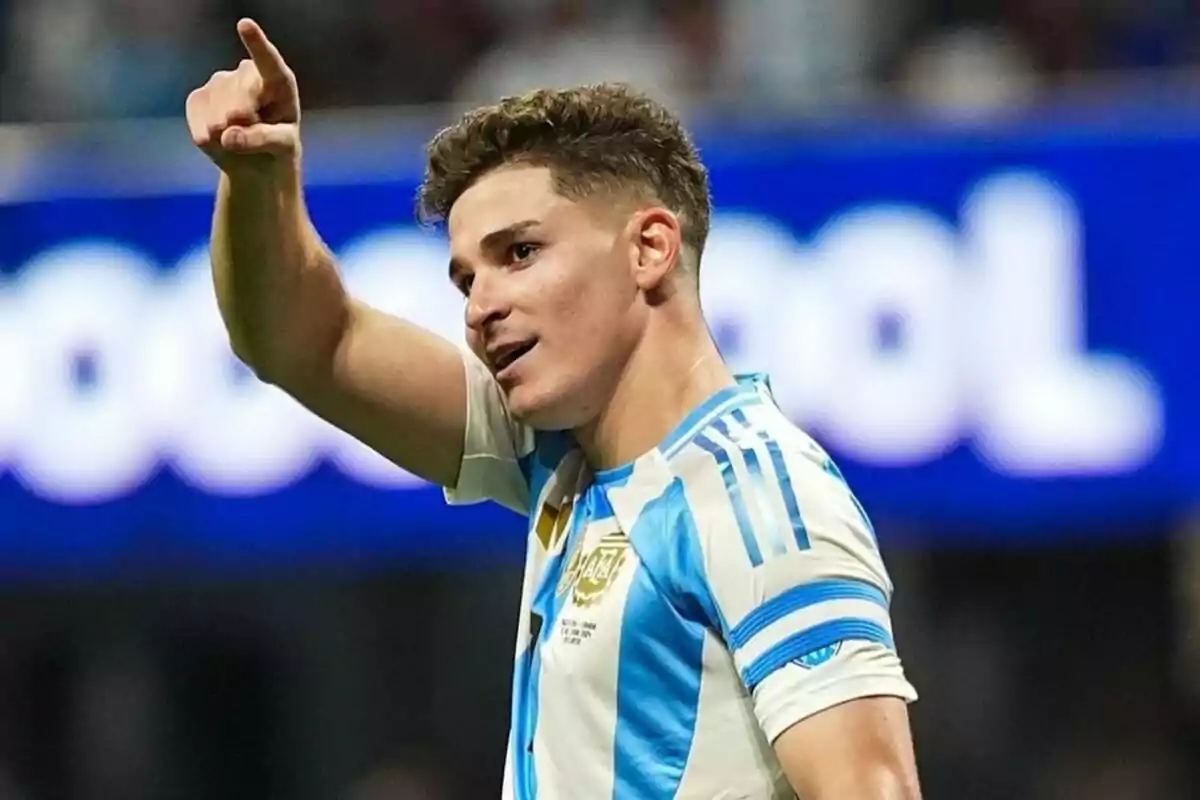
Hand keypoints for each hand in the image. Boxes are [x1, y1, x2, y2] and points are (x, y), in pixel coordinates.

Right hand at [186, 19, 300, 170]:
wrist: (256, 162)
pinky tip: (220, 140)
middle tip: (254, 134)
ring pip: (218, 112)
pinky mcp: (198, 98)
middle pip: (240, 99)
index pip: (268, 62)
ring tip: (240, 138)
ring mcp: (220, 83)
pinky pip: (199, 121)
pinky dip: (209, 138)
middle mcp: (248, 75)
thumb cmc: (278, 149)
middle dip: (244, 124)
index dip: (256, 44)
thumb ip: (261, 139)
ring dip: (227, 135)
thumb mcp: (283, 148)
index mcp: (278, 81)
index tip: (245, 25)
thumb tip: (227, 135)